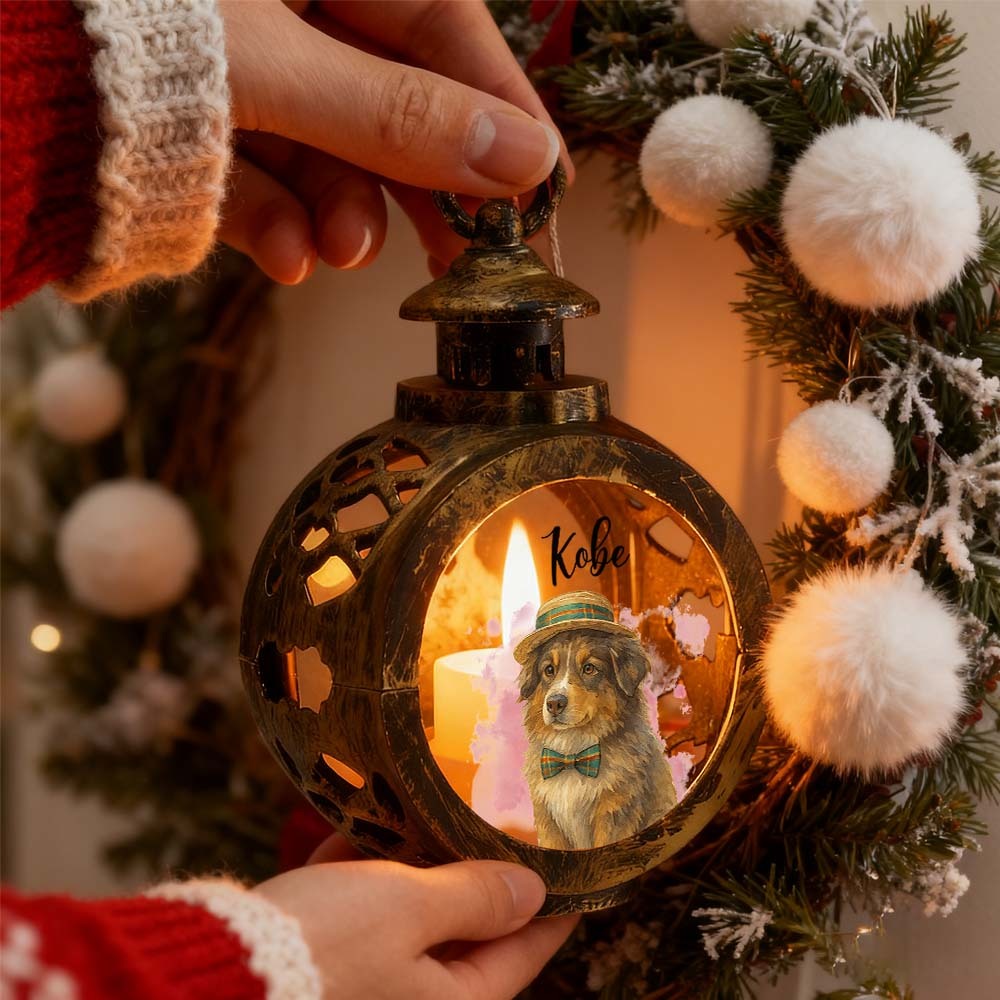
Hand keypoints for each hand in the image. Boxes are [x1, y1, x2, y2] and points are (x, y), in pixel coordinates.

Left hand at [219, 1, 567, 283]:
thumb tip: (526, 157)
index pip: (441, 22)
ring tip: (345, 251)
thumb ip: (395, 116)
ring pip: (323, 149)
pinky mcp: (192, 128)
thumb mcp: (270, 64)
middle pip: (389, 99)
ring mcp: (233, 65)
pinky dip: (275, 222)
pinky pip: (256, 176)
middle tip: (468, 255)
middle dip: (421, 183)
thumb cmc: (113, 25)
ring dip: (340, 213)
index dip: (498, 103)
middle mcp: (282, 5)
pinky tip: (287, 256)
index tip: (541, 179)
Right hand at [253, 834, 578, 999]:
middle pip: (465, 934)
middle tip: (499, 820)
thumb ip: (475, 895)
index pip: (522, 952)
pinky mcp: (324, 964)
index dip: (551, 907)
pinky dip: (363, 878)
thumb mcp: (409, 909)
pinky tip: (361, 831)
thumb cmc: (323, 949)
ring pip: (409, 920)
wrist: (214, 975)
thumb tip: (533, 890)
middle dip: (476, 876)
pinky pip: (359, 917)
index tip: (572, 872)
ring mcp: (366, 984)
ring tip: (433, 813)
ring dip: (416, 869)